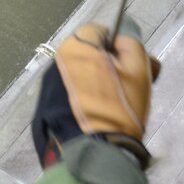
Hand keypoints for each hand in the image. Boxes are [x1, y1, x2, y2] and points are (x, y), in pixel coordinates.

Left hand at [32, 17, 159, 168]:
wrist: (96, 151)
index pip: (100, 32)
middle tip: (127, 88)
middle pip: (88, 55)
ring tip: (112, 105)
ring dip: (95, 82)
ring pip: (79, 75)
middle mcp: (56, 62)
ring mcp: (48, 87)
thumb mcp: (138, 68)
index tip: (130, 67)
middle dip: (107, 65)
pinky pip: (69, 95)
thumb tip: (121, 39)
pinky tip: (96, 115)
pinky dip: (83, 100)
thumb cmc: (120, 106)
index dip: (119, 47)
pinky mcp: (46, 109)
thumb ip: (131, 42)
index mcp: (75, 47)